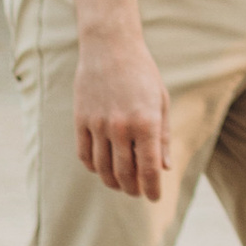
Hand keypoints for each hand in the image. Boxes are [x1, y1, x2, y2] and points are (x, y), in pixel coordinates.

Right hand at [74, 29, 170, 202]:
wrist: (110, 47)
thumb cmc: (142, 74)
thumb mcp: (160, 102)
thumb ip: (163, 137)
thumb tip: (164, 168)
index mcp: (146, 123)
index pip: (148, 169)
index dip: (152, 189)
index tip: (155, 198)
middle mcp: (121, 128)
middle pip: (124, 173)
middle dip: (133, 189)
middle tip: (137, 193)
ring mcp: (98, 125)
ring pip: (102, 168)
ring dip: (112, 182)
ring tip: (121, 184)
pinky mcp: (80, 120)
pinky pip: (84, 154)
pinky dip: (93, 167)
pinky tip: (101, 169)